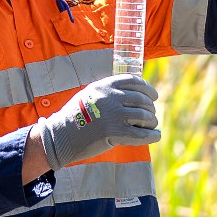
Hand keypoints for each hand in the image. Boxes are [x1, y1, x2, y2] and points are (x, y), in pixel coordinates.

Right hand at [37, 74, 160, 170]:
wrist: (60, 135)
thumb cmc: (75, 116)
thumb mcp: (90, 94)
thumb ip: (109, 91)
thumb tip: (133, 93)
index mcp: (105, 85)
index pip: (134, 81)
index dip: (148, 89)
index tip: (153, 96)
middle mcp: (110, 97)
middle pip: (142, 100)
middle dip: (150, 108)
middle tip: (151, 116)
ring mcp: (113, 115)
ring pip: (144, 116)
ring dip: (151, 122)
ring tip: (151, 126)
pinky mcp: (114, 133)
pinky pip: (141, 134)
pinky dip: (152, 135)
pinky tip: (156, 136)